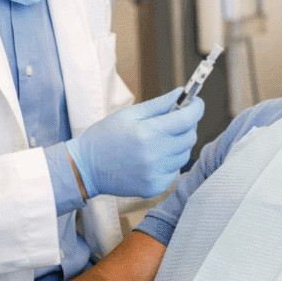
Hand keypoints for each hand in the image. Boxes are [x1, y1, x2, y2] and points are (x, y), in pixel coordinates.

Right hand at [67, 88, 203, 198]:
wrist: (85, 168)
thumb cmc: (106, 136)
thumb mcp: (129, 114)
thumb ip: (160, 104)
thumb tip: (183, 93)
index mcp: (148, 133)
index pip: (188, 119)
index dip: (196, 107)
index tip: (196, 103)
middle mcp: (155, 155)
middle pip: (190, 137)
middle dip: (187, 125)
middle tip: (175, 121)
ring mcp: (155, 173)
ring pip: (184, 154)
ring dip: (178, 144)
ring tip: (159, 140)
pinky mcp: (154, 187)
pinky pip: (175, 170)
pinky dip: (170, 162)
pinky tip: (153, 157)